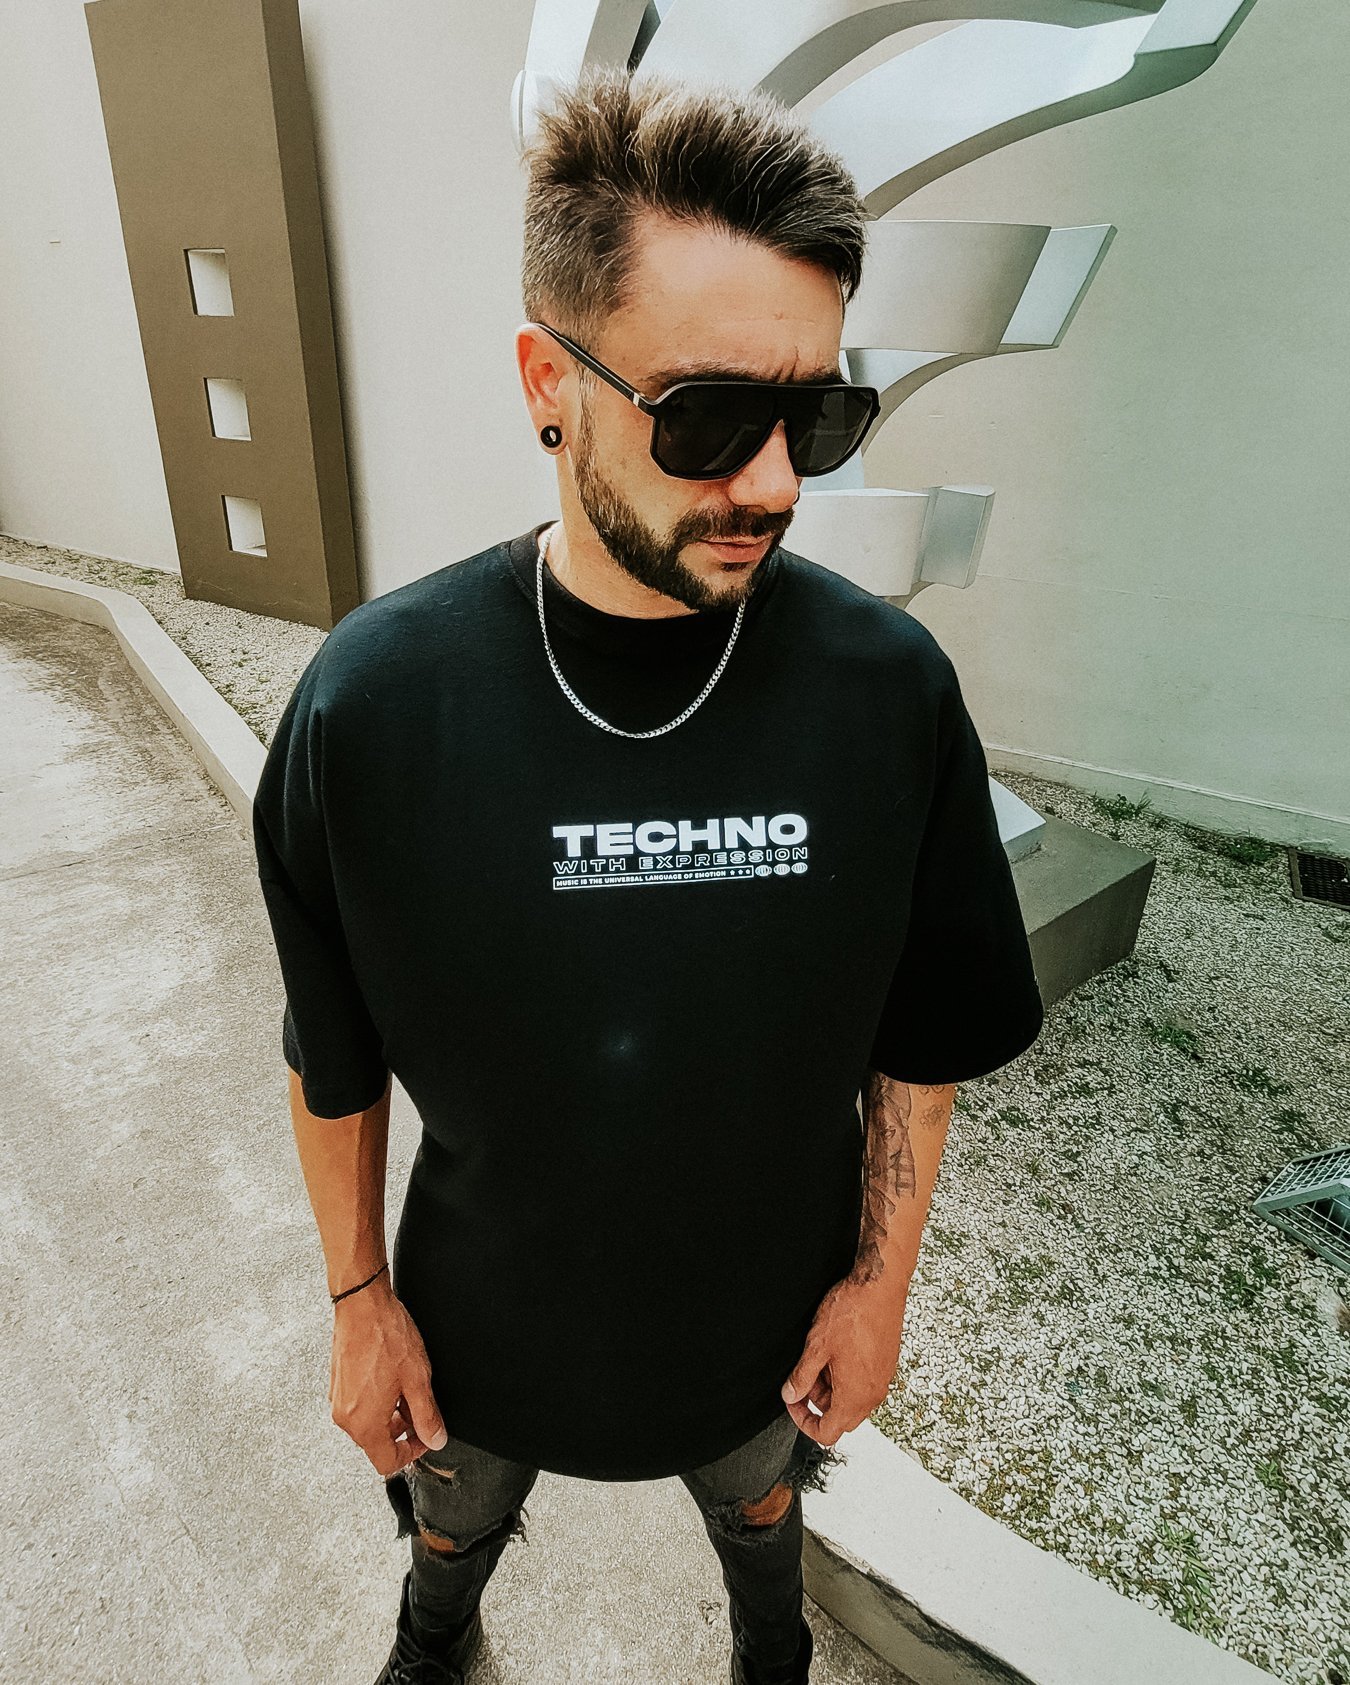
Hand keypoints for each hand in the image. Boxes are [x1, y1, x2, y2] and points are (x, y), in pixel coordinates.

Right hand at [329, 1276, 448, 1476]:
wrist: (362, 1304)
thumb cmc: (387, 1337)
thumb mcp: (417, 1380)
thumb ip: (427, 1416)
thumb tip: (436, 1440)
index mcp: (363, 1423)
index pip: (387, 1462)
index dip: (412, 1453)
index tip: (427, 1436)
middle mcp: (345, 1417)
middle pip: (376, 1444)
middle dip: (402, 1433)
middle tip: (422, 1411)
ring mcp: (338, 1400)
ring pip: (367, 1425)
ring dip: (391, 1417)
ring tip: (409, 1391)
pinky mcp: (337, 1384)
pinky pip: (358, 1407)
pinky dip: (377, 1403)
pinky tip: (392, 1379)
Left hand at [780, 1272, 906, 1445]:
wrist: (880, 1286)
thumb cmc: (853, 1312)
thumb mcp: (816, 1346)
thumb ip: (801, 1377)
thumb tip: (791, 1394)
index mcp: (855, 1397)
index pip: (828, 1433)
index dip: (804, 1422)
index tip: (793, 1402)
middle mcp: (873, 1394)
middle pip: (841, 1418)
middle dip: (818, 1403)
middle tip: (804, 1378)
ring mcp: (883, 1378)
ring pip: (853, 1400)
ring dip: (832, 1388)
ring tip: (820, 1357)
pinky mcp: (886, 1363)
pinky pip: (864, 1383)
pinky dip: (847, 1376)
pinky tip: (837, 1351)